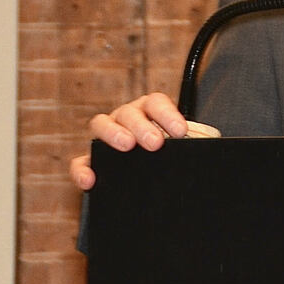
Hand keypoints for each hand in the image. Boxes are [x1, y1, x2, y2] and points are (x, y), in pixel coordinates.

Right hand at [68, 92, 186, 190]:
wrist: (154, 178)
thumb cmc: (170, 155)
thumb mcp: (180, 149)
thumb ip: (188, 148)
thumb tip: (202, 154)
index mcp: (150, 110)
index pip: (156, 103)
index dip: (167, 114)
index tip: (180, 131)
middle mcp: (126, 118)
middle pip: (130, 112)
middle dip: (142, 125)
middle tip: (155, 142)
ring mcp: (106, 135)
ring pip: (101, 124)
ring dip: (114, 133)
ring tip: (127, 146)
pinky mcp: (91, 159)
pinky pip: (81, 161)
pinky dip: (82, 169)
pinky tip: (90, 180)